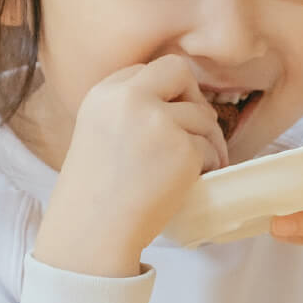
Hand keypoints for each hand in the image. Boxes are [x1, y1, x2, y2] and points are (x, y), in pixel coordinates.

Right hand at [33, 55, 227, 277]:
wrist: (92, 232)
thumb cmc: (96, 191)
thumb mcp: (99, 132)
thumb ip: (129, 109)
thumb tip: (181, 99)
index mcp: (104, 93)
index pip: (147, 70)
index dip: (162, 94)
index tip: (162, 120)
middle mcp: (129, 98)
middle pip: (179, 71)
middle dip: (192, 98)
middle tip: (191, 129)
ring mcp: (158, 122)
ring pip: (202, 115)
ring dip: (206, 139)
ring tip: (193, 165)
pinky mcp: (182, 149)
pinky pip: (210, 148)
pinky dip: (207, 166)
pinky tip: (191, 181)